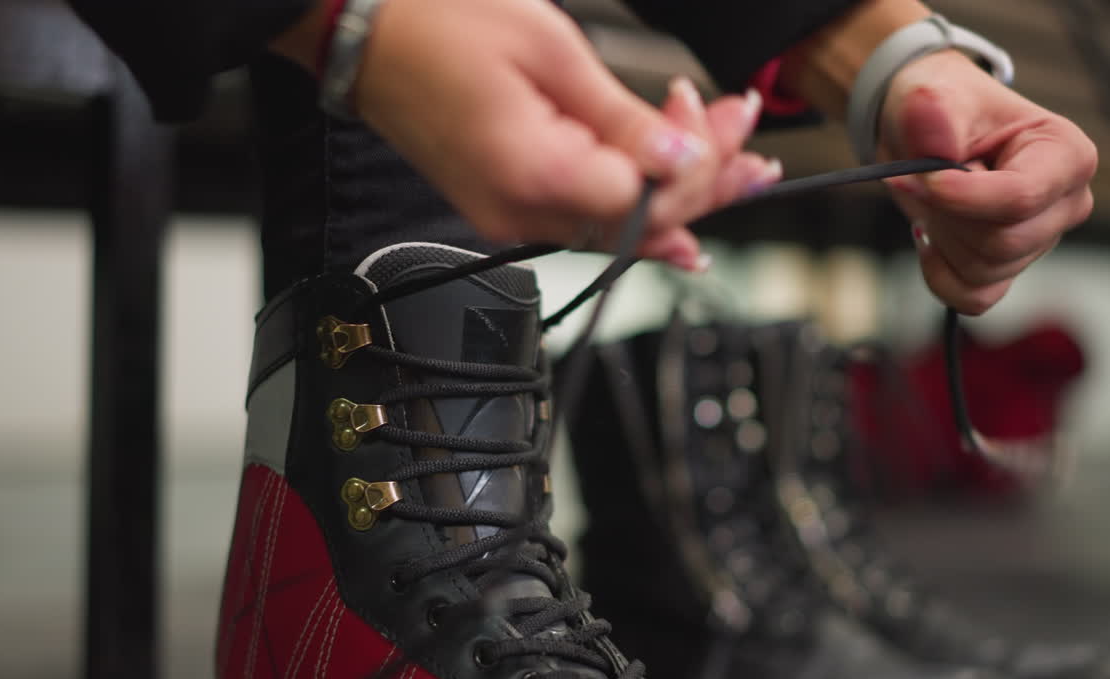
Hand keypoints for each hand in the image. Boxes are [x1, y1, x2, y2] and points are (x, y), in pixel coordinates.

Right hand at [352, 0, 780, 268]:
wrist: (362, 28)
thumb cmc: (437, 22)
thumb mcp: (551, 51)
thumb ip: (623, 119)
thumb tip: (684, 160)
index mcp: (534, 175)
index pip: (650, 198)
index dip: (700, 164)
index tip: (725, 116)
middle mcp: (520, 211)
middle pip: (640, 220)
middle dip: (704, 179)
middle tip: (748, 137)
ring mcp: (509, 213)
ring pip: (618, 225)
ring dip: (678, 192)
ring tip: (732, 160)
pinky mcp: (504, 202)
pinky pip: (585, 220)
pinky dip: (634, 208)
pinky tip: (676, 217)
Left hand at [878, 50, 1097, 314]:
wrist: (925, 130)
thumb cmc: (940, 108)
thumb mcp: (930, 95)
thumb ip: (932, 110)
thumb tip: (934, 135)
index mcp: (1065, 154)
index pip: (1021, 198)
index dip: (961, 197)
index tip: (918, 178)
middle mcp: (1065, 203)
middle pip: (1002, 242)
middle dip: (948, 217)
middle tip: (924, 181)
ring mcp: (1040, 240)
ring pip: (983, 270)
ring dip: (941, 239)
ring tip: (934, 199)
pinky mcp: (1010, 267)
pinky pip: (973, 297)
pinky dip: (940, 275)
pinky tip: (930, 239)